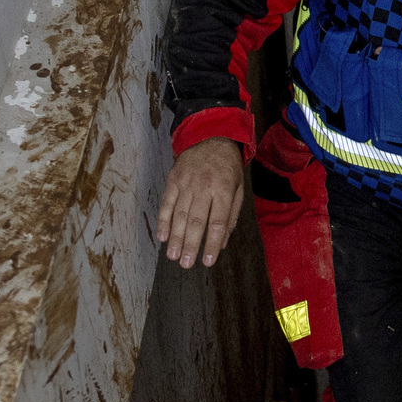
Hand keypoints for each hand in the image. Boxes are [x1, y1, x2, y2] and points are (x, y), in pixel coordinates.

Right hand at [153, 139, 246, 267]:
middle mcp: (204, 186)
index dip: (213, 243)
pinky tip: (163, 236)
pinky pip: (167, 202)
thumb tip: (223, 243)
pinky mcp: (173, 179)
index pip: (218, 222)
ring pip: (180, 214)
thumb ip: (231, 215)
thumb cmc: (228, 167)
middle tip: (186, 264)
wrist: (210, 137)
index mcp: (224, 189)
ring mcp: (187, 182)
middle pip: (196, 220)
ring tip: (173, 256)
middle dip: (191, 245)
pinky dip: (164, 220)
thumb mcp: (239, 188)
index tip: (208, 261)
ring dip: (176, 237)